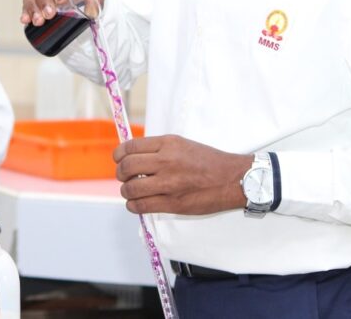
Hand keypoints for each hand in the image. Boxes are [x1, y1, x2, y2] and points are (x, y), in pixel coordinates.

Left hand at [113, 135, 251, 215]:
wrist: (232, 179)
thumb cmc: (208, 161)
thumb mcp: (182, 145)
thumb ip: (159, 149)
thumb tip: (134, 156)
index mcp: (167, 144)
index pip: (130, 146)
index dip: (118, 154)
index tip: (118, 159)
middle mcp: (165, 161)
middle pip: (126, 167)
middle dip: (120, 174)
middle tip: (124, 177)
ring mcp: (168, 183)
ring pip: (130, 188)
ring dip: (126, 191)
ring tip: (131, 191)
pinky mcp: (172, 203)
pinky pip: (141, 206)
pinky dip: (133, 205)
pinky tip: (136, 203)